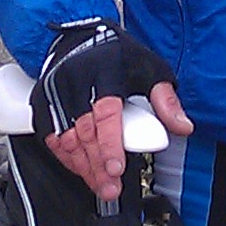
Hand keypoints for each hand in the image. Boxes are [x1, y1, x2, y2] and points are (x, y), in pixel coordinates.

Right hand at [34, 21, 190, 201]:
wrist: (79, 37)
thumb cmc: (118, 56)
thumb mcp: (150, 69)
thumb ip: (166, 100)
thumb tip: (183, 127)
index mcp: (105, 69)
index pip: (106, 111)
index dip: (110, 143)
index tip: (117, 168)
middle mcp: (75, 79)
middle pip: (84, 131)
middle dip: (97, 165)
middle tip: (111, 187)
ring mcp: (54, 90)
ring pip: (65, 138)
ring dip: (83, 166)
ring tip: (101, 185)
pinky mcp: (42, 101)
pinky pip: (50, 137)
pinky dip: (65, 157)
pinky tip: (81, 170)